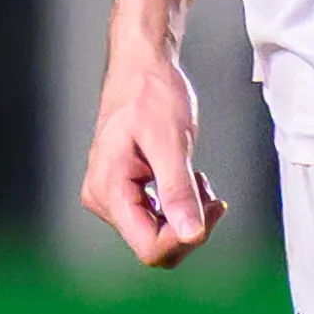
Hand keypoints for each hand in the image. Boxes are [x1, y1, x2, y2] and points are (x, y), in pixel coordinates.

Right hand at [79, 33, 219, 266]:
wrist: (142, 66)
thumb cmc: (150, 93)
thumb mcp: (171, 142)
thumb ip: (178, 192)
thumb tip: (191, 234)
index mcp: (109, 189)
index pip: (149, 247)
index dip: (185, 237)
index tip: (209, 207)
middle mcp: (104, 198)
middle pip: (154, 245)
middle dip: (190, 226)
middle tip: (209, 192)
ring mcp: (112, 196)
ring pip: (157, 234)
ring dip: (187, 214)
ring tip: (197, 179)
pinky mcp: (123, 191)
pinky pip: (155, 217)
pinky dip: (179, 205)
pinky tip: (188, 182)